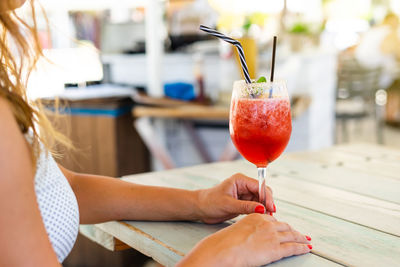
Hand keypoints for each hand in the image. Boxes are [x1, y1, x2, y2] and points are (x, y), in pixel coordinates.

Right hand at [178, 214, 311, 266]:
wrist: (224, 249)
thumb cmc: (226, 242)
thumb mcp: (238, 229)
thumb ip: (249, 230)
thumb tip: (251, 237)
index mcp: (256, 216)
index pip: (273, 220)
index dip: (281, 225)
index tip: (285, 227)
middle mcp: (267, 224)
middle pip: (285, 226)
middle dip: (293, 231)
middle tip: (299, 234)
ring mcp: (273, 236)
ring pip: (292, 235)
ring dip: (301, 238)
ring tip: (306, 240)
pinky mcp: (276, 249)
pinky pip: (293, 247)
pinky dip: (302, 247)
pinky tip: (306, 248)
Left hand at [195, 173, 273, 223]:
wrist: (200, 208)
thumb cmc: (210, 202)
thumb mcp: (228, 205)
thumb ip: (245, 206)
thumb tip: (262, 208)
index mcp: (240, 180)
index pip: (259, 186)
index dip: (267, 197)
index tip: (271, 208)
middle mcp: (244, 185)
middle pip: (262, 192)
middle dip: (267, 203)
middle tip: (270, 215)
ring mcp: (244, 194)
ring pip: (260, 200)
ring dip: (264, 208)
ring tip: (266, 218)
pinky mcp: (243, 202)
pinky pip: (255, 206)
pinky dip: (259, 211)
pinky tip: (260, 218)